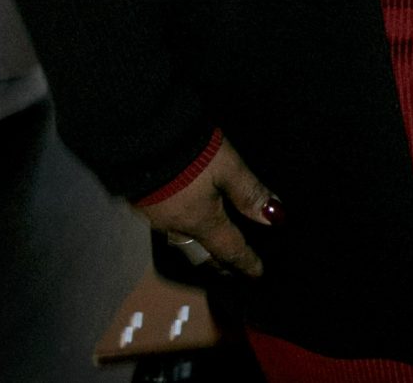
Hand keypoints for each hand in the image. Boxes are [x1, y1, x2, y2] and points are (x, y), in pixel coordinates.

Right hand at [136, 138, 281, 277]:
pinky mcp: (141, 202)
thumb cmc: (190, 154)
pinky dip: (183, 233)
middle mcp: (175, 225)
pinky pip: (168, 229)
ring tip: (212, 250)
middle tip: (232, 269)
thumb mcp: (228, 167)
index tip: (257, 274)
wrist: (137, 137)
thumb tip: (275, 219)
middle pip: (200, 253)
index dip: (245, 262)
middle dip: (218, 263)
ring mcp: (154, 216)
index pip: (228, 248)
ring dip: (199, 250)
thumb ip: (249, 192)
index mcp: (199, 220)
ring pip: (181, 243)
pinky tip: (187, 223)